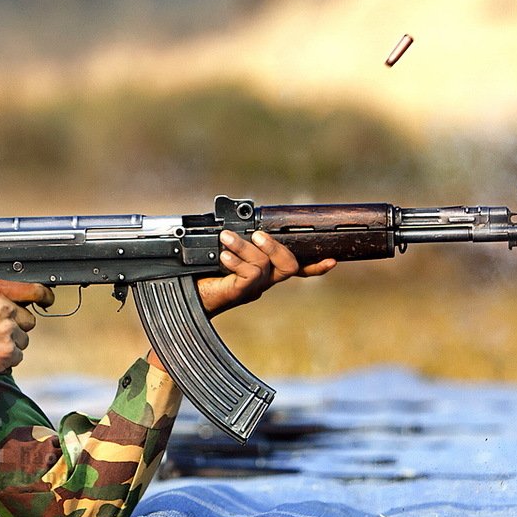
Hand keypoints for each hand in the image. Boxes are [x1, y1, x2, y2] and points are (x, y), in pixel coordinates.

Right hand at [0, 280, 54, 384]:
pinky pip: (18, 356)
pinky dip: (7, 358)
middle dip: (16, 327)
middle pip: (29, 319)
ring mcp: (7, 330)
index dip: (45, 296)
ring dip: (11, 344)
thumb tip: (16, 297)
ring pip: (24, 339)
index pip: (34, 290)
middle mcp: (4, 308)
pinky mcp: (8, 351)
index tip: (47, 300)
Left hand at [195, 231, 337, 316]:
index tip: (332, 260)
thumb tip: (236, 220)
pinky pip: (249, 274)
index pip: (297, 268)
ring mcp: (253, 289)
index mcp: (263, 271)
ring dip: (245, 247)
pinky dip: (237, 260)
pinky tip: (223, 256)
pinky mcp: (239, 293)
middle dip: (277, 246)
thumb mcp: (220, 250)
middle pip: (290, 266)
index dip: (316, 266)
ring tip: (225, 238)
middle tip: (257, 235)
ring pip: (265, 265)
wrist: (184, 296)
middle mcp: (263, 281)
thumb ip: (235, 239)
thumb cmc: (199, 272)